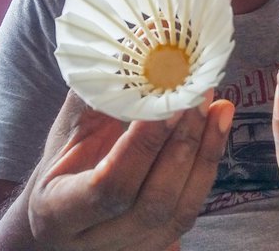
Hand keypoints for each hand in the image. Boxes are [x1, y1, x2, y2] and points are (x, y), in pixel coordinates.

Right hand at [0, 89, 233, 250]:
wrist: (61, 225)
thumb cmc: (61, 170)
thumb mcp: (65, 136)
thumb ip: (93, 100)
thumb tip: (128, 49)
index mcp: (60, 212)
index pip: (109, 186)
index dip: (141, 145)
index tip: (165, 101)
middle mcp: (98, 241)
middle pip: (152, 201)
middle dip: (181, 144)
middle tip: (199, 96)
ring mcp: (134, 248)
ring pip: (180, 210)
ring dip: (204, 153)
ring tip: (218, 107)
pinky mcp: (161, 244)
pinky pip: (193, 207)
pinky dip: (208, 164)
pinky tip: (218, 127)